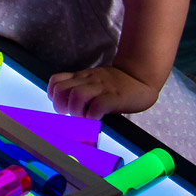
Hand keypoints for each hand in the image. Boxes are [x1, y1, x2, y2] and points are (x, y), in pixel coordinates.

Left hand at [47, 65, 161, 118]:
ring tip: (84, 117)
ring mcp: (101, 88)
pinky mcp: (115, 97)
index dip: (54, 95)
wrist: (141, 77)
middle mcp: (88, 80)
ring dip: (76, 111)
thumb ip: (80, 88)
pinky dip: (92, 116)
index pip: (55, 81)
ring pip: (76, 95)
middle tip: (72, 114)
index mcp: (81, 77)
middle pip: (61, 90)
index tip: (63, 106)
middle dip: (61, 106)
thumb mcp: (93, 81)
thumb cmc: (115, 84)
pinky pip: (97, 106)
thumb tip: (66, 105)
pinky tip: (97, 118)